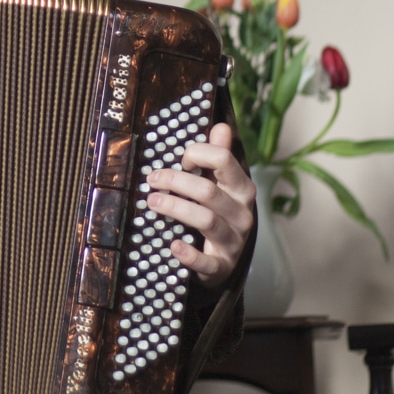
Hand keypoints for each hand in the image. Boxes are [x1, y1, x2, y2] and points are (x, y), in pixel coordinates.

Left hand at [146, 122, 255, 291]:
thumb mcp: (223, 186)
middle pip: (209, 191)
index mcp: (242, 189)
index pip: (224, 160)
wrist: (226, 261)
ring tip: (152, 202)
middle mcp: (242, 213)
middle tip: (152, 180)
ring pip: (206, 220)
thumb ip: (220, 157)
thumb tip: (221, 126)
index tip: (181, 160)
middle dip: (176, 181)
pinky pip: (207, 262)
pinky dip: (189, 254)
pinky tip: (173, 245)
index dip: (198, 154)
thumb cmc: (220, 216)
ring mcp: (234, 241)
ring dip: (175, 208)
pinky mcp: (222, 266)